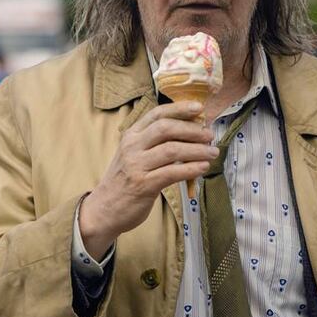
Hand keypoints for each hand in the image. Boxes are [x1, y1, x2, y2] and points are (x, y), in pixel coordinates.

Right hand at [78, 101, 216, 257]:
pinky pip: (172, 173)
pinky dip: (191, 169)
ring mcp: (136, 165)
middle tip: (210, 135)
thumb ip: (154, 142)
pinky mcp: (143, 185)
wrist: (104, 208)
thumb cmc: (124, 180)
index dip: (179, 108)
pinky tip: (202, 168)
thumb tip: (189, 132)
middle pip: (166, 128)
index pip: (156, 114)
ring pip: (172, 150)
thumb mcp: (133, 154)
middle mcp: (132, 146)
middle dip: (192, 130)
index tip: (199, 107)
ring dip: (197, 150)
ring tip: (212, 152)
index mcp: (131, 135)